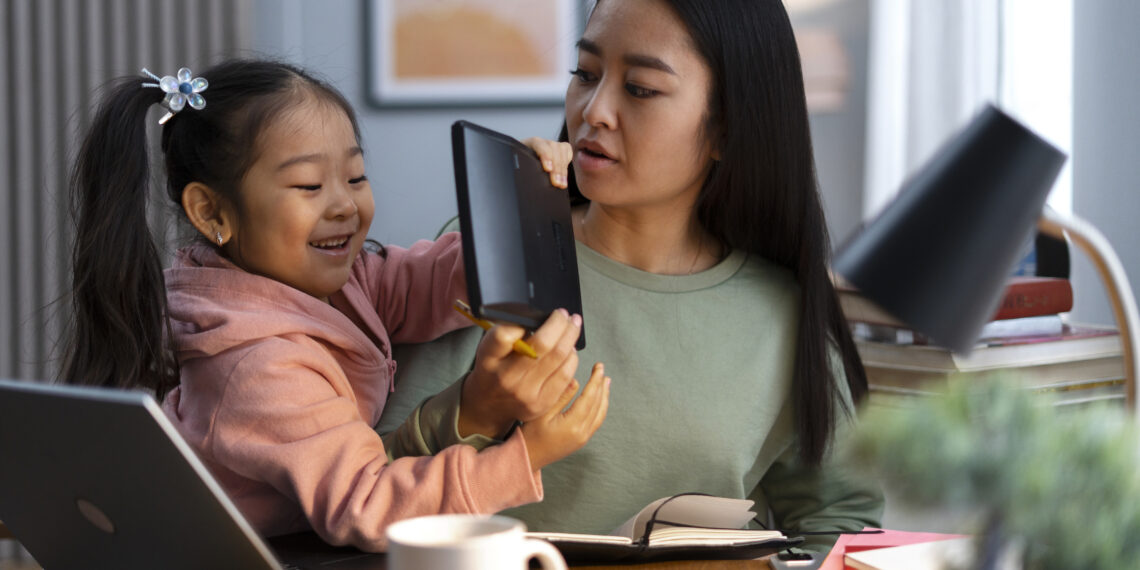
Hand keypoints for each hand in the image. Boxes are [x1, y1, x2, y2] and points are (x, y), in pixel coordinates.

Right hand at [458, 309, 582, 438]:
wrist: (489, 405)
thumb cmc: (493, 370)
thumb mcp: (488, 347)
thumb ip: (507, 332)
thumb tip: (539, 319)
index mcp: (489, 359)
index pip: (504, 335)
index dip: (524, 322)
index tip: (538, 315)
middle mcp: (506, 378)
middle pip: (542, 344)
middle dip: (560, 323)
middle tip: (564, 314)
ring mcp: (526, 394)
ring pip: (559, 358)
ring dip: (570, 338)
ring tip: (572, 328)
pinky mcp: (542, 403)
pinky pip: (566, 375)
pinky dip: (572, 358)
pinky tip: (571, 350)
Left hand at [522, 137, 572, 188]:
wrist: (524, 162)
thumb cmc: (521, 165)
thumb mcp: (520, 165)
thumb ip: (523, 168)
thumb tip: (524, 181)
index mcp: (530, 143)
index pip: (540, 145)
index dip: (545, 156)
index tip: (548, 169)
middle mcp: (543, 142)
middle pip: (553, 149)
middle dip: (556, 168)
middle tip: (556, 183)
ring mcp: (553, 144)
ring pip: (562, 151)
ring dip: (563, 170)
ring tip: (562, 184)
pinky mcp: (561, 148)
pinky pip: (568, 153)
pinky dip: (567, 165)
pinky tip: (564, 177)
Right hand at [522, 362, 609, 470]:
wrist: (528, 458)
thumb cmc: (530, 435)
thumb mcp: (542, 412)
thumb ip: (561, 396)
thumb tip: (575, 381)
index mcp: (572, 424)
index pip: (589, 397)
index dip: (595, 380)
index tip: (599, 367)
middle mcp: (582, 432)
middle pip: (598, 405)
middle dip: (601, 386)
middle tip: (602, 370)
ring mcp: (584, 438)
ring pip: (600, 414)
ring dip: (604, 397)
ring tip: (605, 383)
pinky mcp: (581, 440)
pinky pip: (597, 421)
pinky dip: (600, 408)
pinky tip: (599, 400)